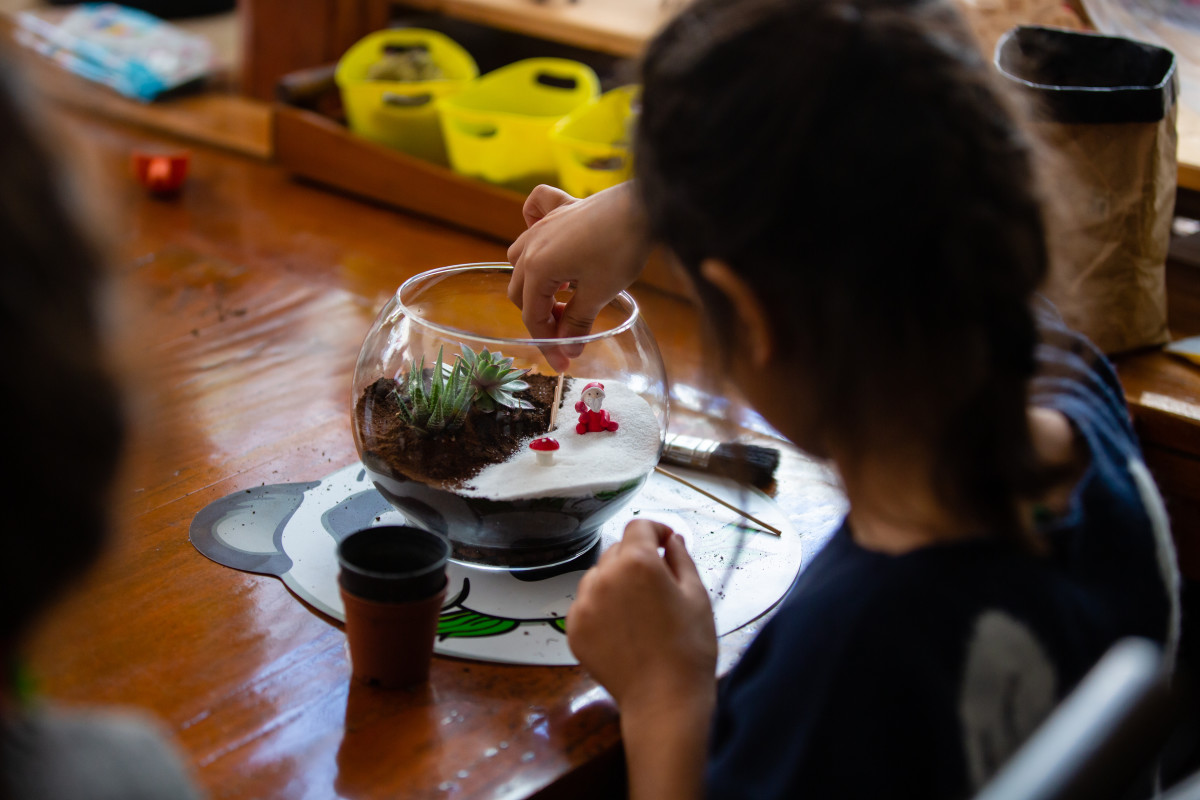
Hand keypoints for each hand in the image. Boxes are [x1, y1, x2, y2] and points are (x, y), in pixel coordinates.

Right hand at [507, 183, 650, 371]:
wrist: (642, 208)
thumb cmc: (620, 250)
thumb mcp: (599, 293)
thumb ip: (578, 322)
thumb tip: (568, 350)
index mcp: (537, 269)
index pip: (533, 315)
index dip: (547, 343)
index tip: (563, 362)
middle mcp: (531, 246)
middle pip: (520, 290)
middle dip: (541, 316)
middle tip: (567, 332)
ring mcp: (543, 224)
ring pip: (520, 256)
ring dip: (535, 280)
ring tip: (562, 294)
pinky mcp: (560, 208)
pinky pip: (533, 212)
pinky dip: (532, 225)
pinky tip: (548, 241)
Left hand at [567, 520, 716, 711]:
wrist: (664, 700)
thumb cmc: (688, 651)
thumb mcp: (696, 596)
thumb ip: (681, 559)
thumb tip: (671, 540)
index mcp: (637, 563)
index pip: (639, 526)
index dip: (655, 530)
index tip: (664, 541)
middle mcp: (604, 578)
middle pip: (617, 551)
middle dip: (637, 559)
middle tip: (659, 584)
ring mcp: (585, 604)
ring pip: (599, 577)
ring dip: (616, 583)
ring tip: (640, 611)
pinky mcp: (574, 628)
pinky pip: (586, 604)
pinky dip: (602, 608)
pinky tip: (624, 628)